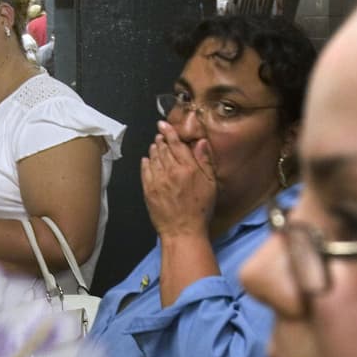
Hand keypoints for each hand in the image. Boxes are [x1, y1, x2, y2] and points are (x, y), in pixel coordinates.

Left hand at [140, 120, 216, 237]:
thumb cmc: (200, 210)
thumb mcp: (210, 185)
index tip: (163, 125)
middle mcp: (171, 172)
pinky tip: (147, 160)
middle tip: (160, 135)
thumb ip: (205, 162)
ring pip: (153, 158)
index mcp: (188, 168)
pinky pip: (145, 171)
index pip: (176, 144)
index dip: (169, 132)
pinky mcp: (148, 190)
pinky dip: (145, 163)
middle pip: (163, 149)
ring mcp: (158, 181)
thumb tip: (200, 143)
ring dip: (153, 149)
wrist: (183, 231)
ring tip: (155, 145)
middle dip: (161, 139)